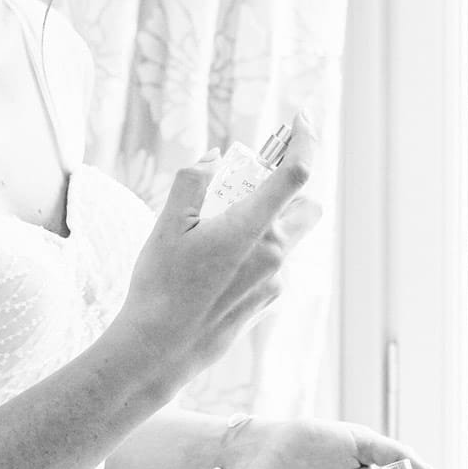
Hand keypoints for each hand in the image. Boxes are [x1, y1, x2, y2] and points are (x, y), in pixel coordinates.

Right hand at [115, 116, 322, 391]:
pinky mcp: (269, 303)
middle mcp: (274, 254)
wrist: (161, 350)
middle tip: (249, 184)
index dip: (305, 140)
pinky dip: (258, 252)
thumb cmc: (160, 286)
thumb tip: (213, 158)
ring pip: (289, 237)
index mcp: (251, 228)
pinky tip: (218, 266)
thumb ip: (192, 182)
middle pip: (307, 206)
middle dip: (290, 188)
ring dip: (270, 222)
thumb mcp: (166, 225)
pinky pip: (275, 265)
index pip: (296, 174)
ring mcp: (275, 282)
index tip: (301, 118)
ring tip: (221, 229)